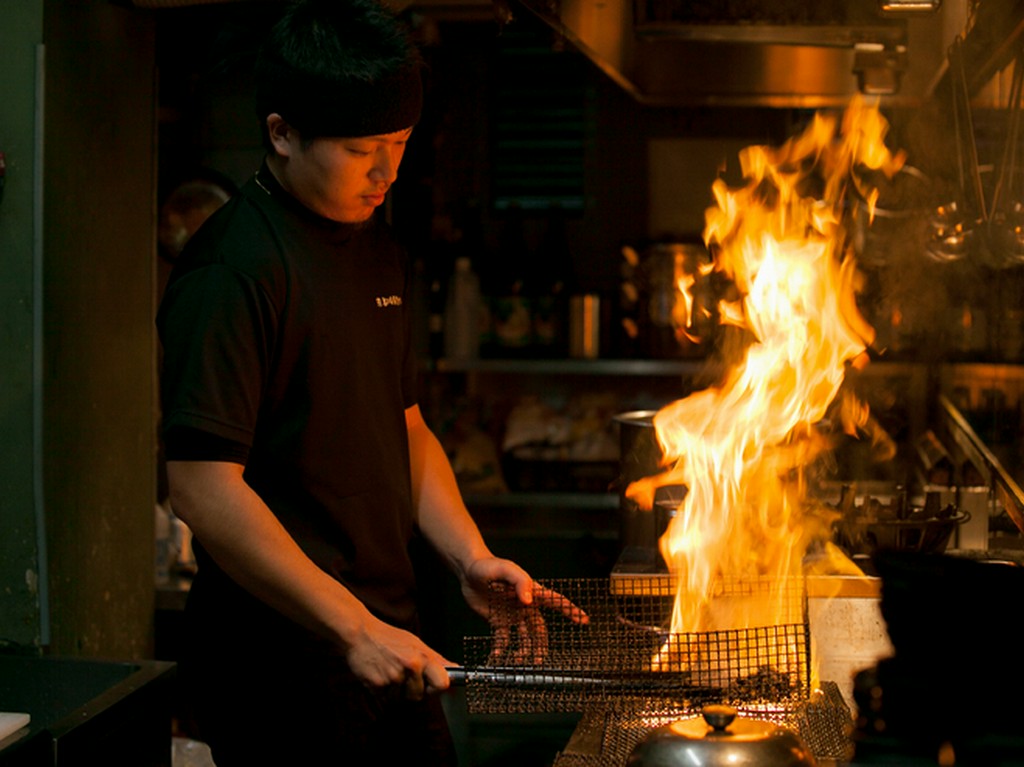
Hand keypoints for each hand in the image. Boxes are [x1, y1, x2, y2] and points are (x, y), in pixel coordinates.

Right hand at [344, 614, 452, 700]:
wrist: (360, 634)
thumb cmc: (389, 638)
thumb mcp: (416, 643)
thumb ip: (436, 660)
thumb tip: (457, 670)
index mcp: (421, 657)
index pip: (442, 684)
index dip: (437, 687)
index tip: (432, 685)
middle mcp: (409, 668)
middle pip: (419, 696)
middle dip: (412, 689)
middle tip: (402, 673)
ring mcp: (393, 678)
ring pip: (401, 699)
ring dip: (396, 691)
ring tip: (389, 671)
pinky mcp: (377, 686)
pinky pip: (385, 698)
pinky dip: (382, 691)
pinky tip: (380, 674)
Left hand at [460, 557, 587, 665]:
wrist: (468, 570)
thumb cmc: (488, 566)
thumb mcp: (505, 569)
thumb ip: (519, 581)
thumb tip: (529, 600)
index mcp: (532, 592)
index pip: (556, 601)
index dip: (571, 610)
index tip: (584, 620)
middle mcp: (525, 606)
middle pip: (539, 629)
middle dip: (541, 646)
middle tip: (539, 661)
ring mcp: (512, 615)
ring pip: (524, 638)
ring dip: (523, 651)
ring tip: (518, 661)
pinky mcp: (498, 621)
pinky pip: (503, 639)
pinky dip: (502, 649)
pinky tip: (497, 656)